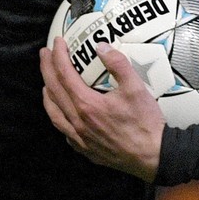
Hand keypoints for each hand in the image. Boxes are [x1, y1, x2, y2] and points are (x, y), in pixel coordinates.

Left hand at [40, 39, 164, 180]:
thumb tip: (101, 46)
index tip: (57, 42)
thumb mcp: (136, 89)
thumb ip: (118, 64)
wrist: (153, 157)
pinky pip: (63, 129)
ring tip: (46, 82)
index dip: (58, 55)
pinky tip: (62, 111)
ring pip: (53, 113)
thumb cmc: (145, 123)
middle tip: (45, 53)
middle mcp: (77, 121)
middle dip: (46, 69)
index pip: (64, 74)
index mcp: (87, 104)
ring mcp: (78, 137)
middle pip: (53, 90)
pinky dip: (58, 116)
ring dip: (47, 94)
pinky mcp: (84, 149)